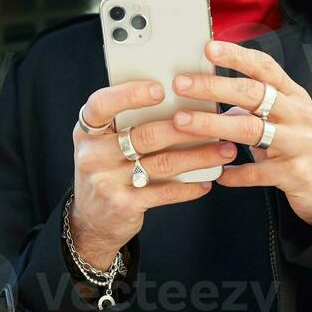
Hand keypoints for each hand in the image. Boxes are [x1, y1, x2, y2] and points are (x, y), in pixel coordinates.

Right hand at [69, 80, 234, 270]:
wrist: (90, 221)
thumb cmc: (106, 170)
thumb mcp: (103, 144)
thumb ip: (126, 124)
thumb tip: (180, 104)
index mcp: (87, 131)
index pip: (102, 104)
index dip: (130, 94)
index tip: (161, 90)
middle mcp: (93, 155)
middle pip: (145, 135)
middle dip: (186, 128)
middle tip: (215, 122)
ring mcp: (106, 182)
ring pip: (162, 163)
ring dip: (198, 156)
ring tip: (224, 151)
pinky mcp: (123, 205)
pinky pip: (164, 192)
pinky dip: (189, 187)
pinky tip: (206, 181)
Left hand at [168, 39, 311, 228]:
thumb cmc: (301, 142)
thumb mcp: (284, 116)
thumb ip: (253, 104)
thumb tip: (210, 91)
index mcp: (294, 95)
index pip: (265, 68)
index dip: (237, 56)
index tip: (208, 48)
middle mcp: (298, 115)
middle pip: (254, 94)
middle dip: (214, 87)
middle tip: (181, 84)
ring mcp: (298, 144)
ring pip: (251, 130)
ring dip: (213, 124)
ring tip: (183, 122)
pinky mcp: (294, 174)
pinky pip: (258, 173)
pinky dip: (235, 174)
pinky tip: (217, 173)